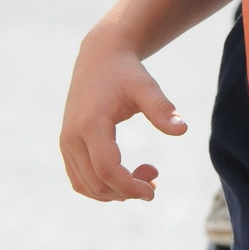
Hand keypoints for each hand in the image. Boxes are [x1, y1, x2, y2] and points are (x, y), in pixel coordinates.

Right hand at [61, 39, 187, 200]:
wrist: (99, 57)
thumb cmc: (125, 73)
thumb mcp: (145, 87)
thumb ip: (161, 108)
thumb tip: (182, 129)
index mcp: (90, 124)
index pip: (107, 169)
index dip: (130, 186)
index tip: (153, 191)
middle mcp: (72, 137)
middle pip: (96, 182)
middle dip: (127, 190)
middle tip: (155, 178)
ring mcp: (66, 142)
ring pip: (85, 185)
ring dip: (114, 191)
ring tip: (145, 176)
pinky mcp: (67, 145)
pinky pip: (79, 179)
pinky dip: (101, 186)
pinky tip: (125, 177)